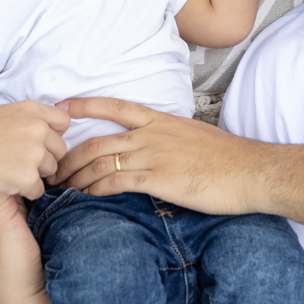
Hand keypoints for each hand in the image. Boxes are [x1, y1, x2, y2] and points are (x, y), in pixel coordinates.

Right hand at [0, 101, 69, 198]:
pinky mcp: (28, 177)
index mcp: (31, 110)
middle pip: (60, 149)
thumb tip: (51, 124)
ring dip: (36, 174)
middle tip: (22, 161)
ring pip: (51, 169)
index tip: (43, 142)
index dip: (54, 134)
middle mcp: (38, 129)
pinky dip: (25, 190)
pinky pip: (38, 189)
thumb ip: (28, 117)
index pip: (63, 121)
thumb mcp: (2, 113)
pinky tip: (7, 183)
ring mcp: (34, 153)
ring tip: (11, 171)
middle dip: (46, 157)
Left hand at [53, 97, 267, 215]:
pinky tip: (85, 197)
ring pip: (101, 162)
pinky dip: (95, 189)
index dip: (85, 106)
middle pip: (97, 141)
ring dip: (76, 176)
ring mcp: (154, 155)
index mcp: (160, 120)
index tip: (61, 108)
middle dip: (68, 155)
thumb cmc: (228, 159)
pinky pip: (116, 182)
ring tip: (62, 188)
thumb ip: (168, 139)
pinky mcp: (158, 179)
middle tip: (52, 169)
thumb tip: (156, 148)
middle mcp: (152, 134)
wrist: (251, 171)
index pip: (115, 106)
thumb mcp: (194, 137)